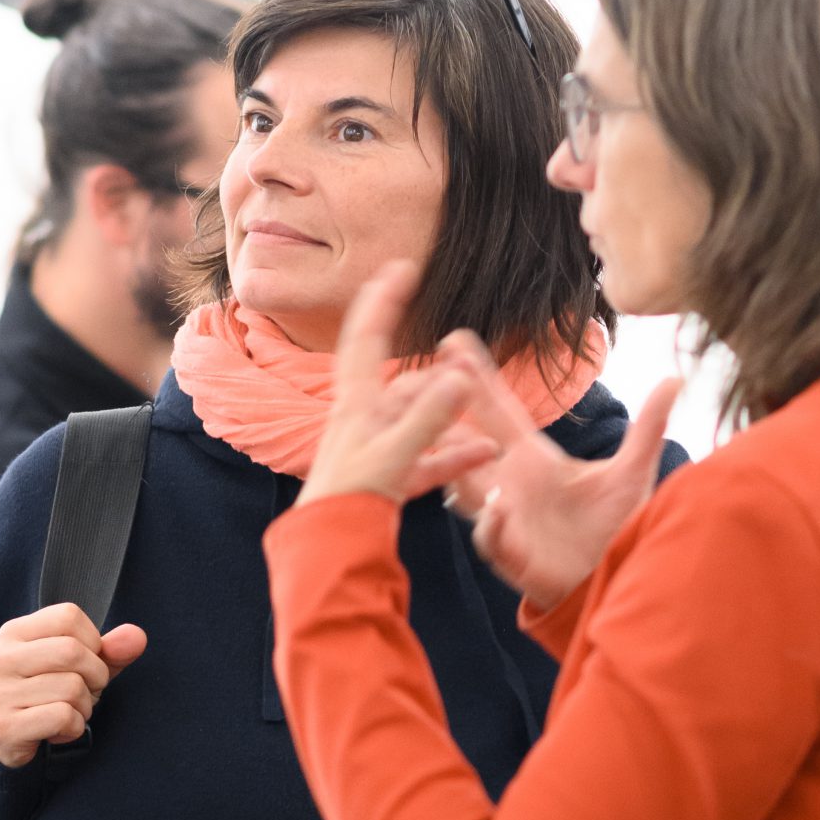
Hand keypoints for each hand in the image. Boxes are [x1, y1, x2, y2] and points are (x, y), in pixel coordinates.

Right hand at [0, 602, 146, 768]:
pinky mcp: (5, 727)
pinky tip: (58, 730)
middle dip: (95, 677)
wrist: (15, 741)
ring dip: (84, 707)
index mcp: (13, 633)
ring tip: (67, 712)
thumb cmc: (50, 696)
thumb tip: (137, 636)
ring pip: (71, 688)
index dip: (92, 642)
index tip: (84, 664)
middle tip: (83, 693)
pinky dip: (74, 727)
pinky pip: (64, 717)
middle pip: (72, 651)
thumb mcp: (83, 668)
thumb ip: (111, 651)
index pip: (69, 617)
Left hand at [299, 262, 499, 508]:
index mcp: (355, 404)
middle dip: (439, 381)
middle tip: (472, 377)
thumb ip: (429, 418)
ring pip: (420, 424)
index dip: (382, 300)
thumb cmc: (349, 502)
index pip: (366, 339)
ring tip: (488, 425)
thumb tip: (460, 377)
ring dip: (453, 423)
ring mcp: (377, 449)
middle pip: (405, 386)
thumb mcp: (393, 454)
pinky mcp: (389, 479)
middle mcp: (364, 421)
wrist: (331, 551)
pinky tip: (484, 456)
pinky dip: (452, 456)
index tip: (400, 268)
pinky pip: (427, 459)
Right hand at [438, 335, 682, 611]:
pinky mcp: (514, 555)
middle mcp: (509, 483)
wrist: (615, 576)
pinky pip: (492, 538)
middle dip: (444, 410)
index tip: (453, 341)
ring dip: (455, 463)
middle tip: (427, 377)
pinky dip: (492, 524)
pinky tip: (498, 508)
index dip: (476, 378)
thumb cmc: (617, 525)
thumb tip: (675, 378)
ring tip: (443, 432)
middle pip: (466, 440)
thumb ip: (648, 426)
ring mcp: (507, 519)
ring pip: (465, 486)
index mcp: (532, 457)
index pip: (496, 410)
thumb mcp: (633, 471)